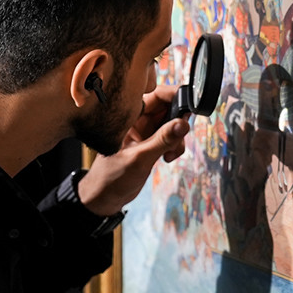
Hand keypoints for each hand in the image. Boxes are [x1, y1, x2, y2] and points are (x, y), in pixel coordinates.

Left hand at [77, 83, 190, 215]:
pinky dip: (175, 146)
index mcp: (128, 115)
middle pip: (168, 107)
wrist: (105, 198)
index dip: (174, 96)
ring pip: (172, 123)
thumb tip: (183, 124)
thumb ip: (162, 140)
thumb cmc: (110, 177)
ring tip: (170, 153)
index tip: (187, 107)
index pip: (156, 94)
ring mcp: (145, 131)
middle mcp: (137, 119)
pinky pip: (170, 137)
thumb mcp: (139, 158)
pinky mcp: (150, 143)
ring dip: (177, 137)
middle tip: (180, 135)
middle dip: (178, 121)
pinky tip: (167, 158)